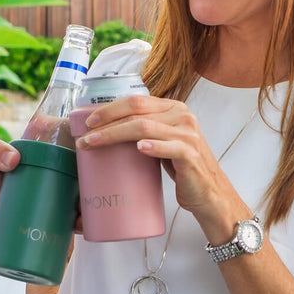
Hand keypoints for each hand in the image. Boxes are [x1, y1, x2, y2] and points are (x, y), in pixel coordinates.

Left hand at [75, 95, 247, 232]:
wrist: (208, 192)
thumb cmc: (180, 167)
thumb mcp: (162, 142)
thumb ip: (144, 130)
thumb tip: (104, 130)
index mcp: (173, 109)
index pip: (136, 100)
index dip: (109, 108)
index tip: (88, 121)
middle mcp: (182, 116)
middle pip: (136, 112)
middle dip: (106, 123)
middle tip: (85, 137)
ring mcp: (188, 135)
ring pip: (144, 127)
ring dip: (114, 135)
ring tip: (94, 145)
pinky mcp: (191, 155)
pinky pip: (170, 147)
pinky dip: (152, 146)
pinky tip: (138, 148)